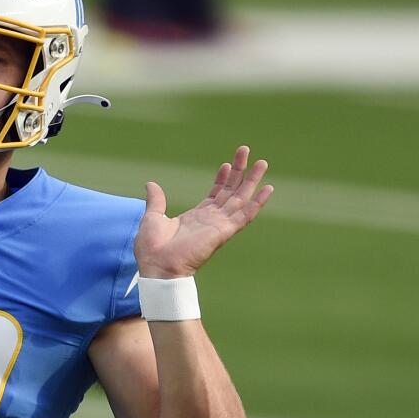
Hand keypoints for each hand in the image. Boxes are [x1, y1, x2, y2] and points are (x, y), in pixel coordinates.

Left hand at [135, 145, 273, 277]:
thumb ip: (156, 200)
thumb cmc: (152, 248)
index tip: (227, 164)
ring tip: (262, 163)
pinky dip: (257, 202)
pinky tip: (268, 189)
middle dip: (240, 171)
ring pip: (241, 198)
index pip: (216, 193)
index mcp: (197, 216)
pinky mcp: (224, 231)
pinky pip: (245, 215)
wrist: (157, 266)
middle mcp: (211, 219)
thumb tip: (151, 184)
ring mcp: (219, 224)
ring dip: (252, 180)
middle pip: (231, 191)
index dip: (223, 178)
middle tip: (246, 151)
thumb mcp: (153, 217)